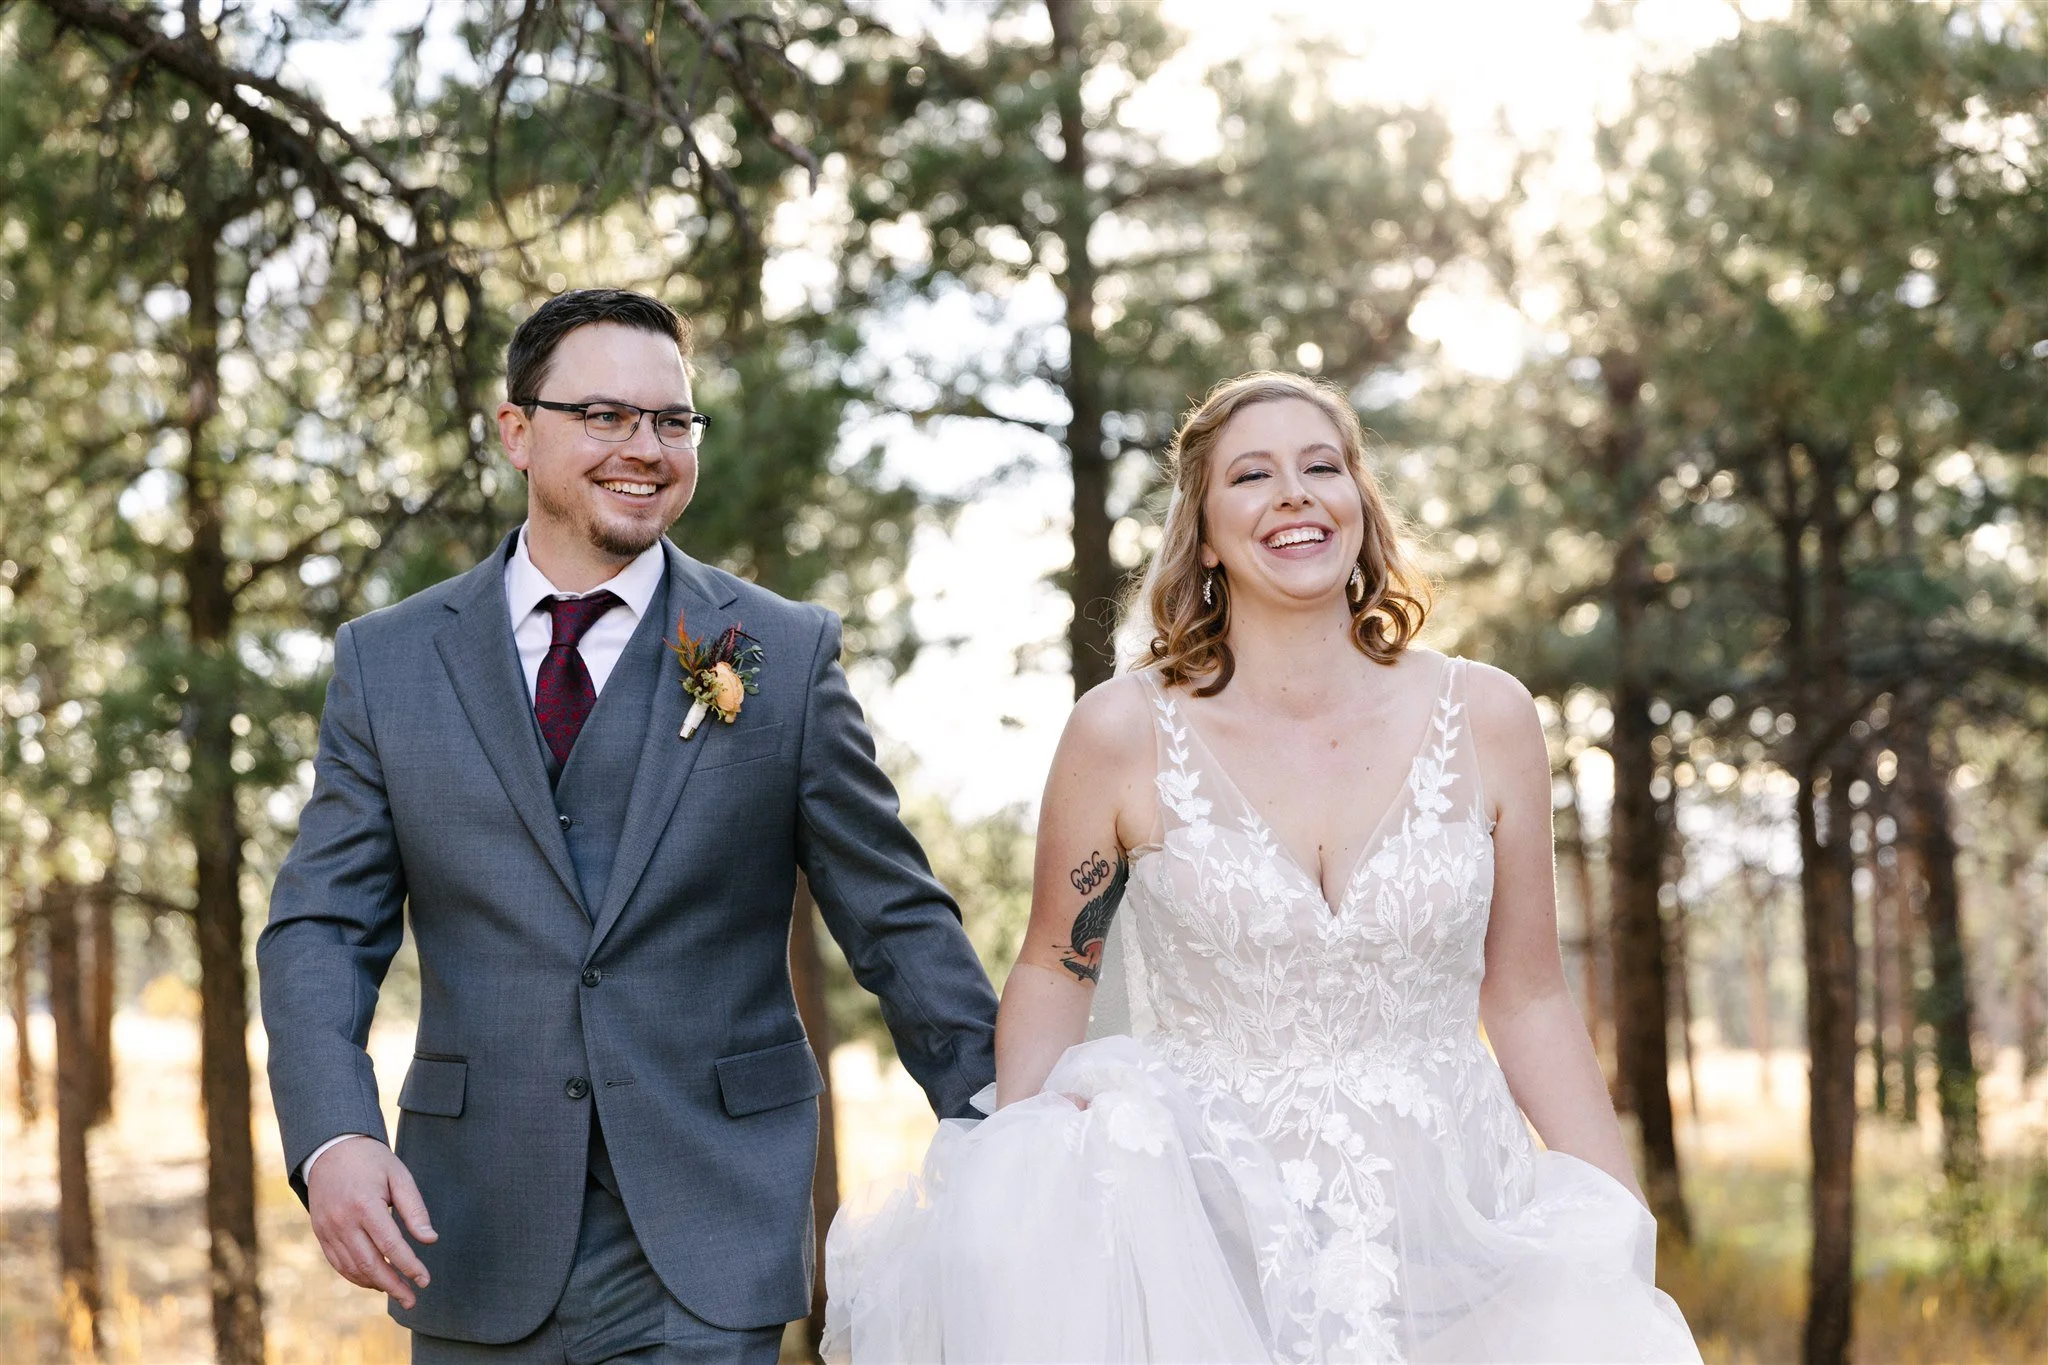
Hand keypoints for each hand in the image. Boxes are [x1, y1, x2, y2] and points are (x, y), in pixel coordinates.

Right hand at [306, 1136, 437, 1307]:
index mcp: (364, 1205)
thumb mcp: (399, 1176)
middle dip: (393, 1285)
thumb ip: (414, 1209)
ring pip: (353, 1267)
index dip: (409, 1266)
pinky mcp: (320, 1234)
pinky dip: (357, 1276)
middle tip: (412, 1300)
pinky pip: (338, 1263)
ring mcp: (328, 1230)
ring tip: (398, 1292)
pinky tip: (375, 1281)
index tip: (425, 1280)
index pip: (390, 1245)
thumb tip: (430, 1240)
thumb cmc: (372, 1161)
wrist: (331, 1149)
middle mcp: (342, 1221)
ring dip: (376, 1284)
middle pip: (370, 1264)